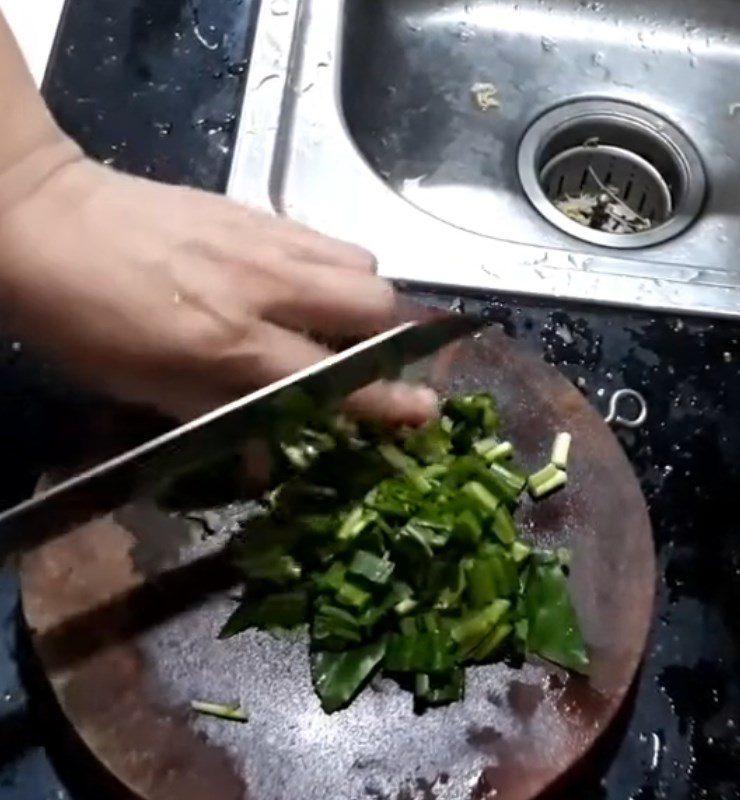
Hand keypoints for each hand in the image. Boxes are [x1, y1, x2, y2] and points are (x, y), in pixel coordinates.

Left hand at [0, 153, 437, 423]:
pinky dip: (334, 266)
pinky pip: (328, 237)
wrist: (46, 218)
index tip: (426, 410)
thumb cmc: (85, 321)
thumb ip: (219, 417)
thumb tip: (271, 455)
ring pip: (363, 262)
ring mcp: (267, 241)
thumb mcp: (144, 389)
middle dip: (385, 337)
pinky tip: (302, 281)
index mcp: (232, 342)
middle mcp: (265, 287)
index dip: (384, 401)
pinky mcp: (257, 209)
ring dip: (363, 297)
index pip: (332, 377)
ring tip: (332, 315)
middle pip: (374, 303)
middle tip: (360, 355)